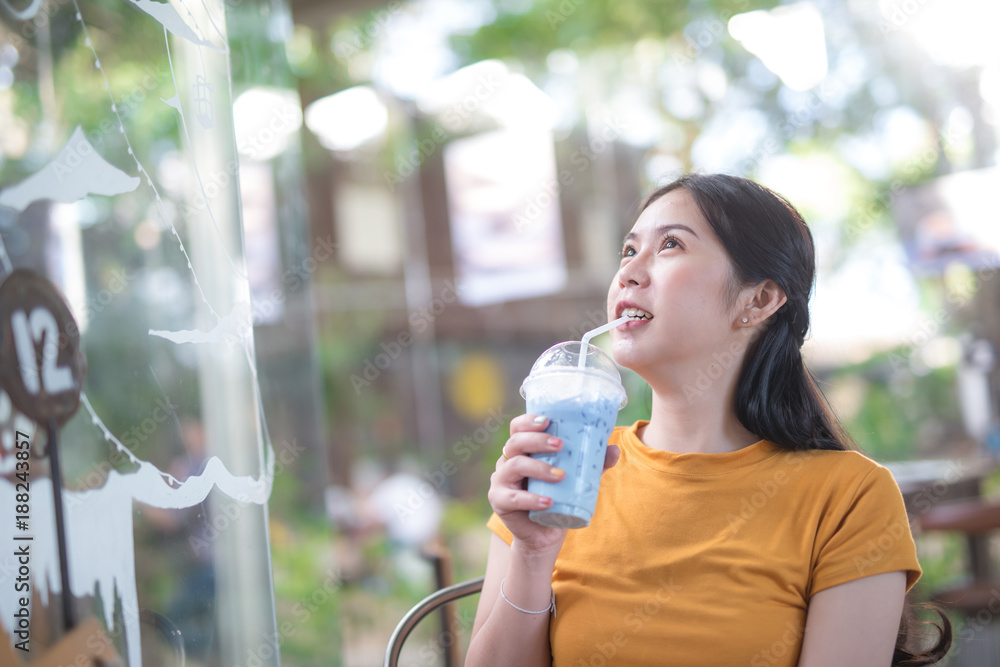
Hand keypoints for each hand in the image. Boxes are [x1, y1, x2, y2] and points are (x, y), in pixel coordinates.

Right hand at [489, 414, 620, 555]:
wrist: (543, 534)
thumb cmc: (558, 498)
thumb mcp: (576, 479)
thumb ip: (593, 465)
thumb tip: (614, 450)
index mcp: (522, 450)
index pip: (518, 427)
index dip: (528, 420)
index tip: (547, 420)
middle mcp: (508, 461)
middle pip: (515, 442)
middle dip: (537, 440)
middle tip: (560, 445)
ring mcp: (501, 481)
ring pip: (514, 466)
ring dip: (538, 468)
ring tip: (561, 476)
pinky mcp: (500, 502)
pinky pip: (513, 498)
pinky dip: (531, 499)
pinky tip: (548, 501)